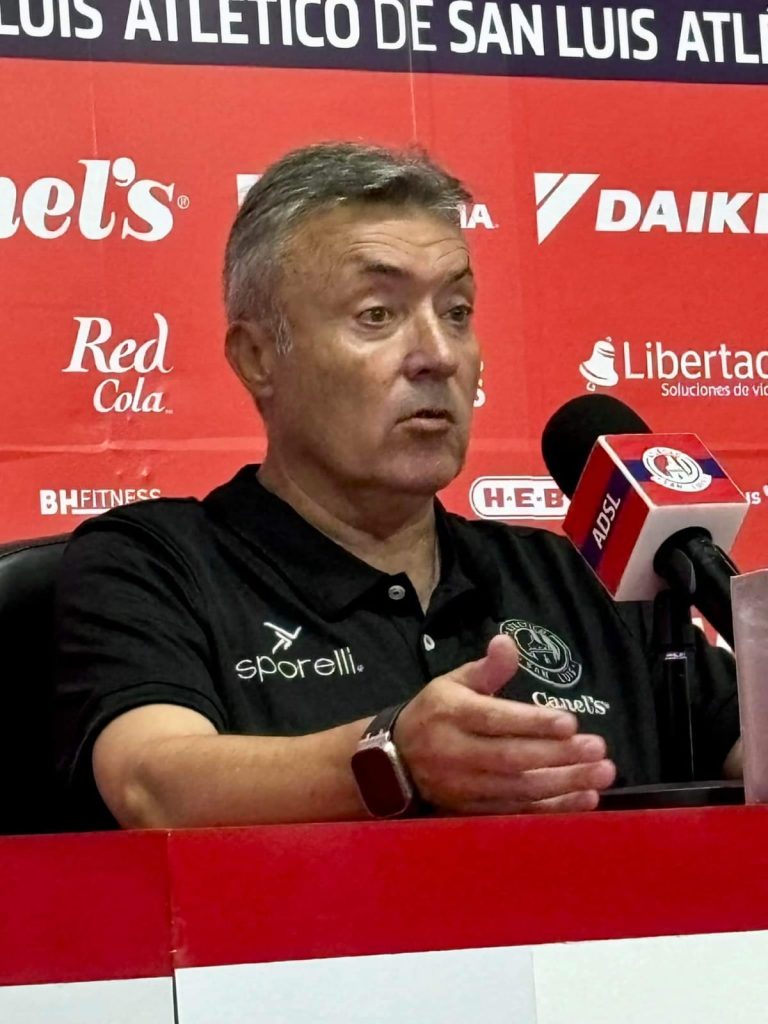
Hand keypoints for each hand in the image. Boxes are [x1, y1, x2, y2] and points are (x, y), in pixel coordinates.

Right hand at [395, 635, 615, 814]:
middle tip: (597, 749)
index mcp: (452, 714)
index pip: (495, 719)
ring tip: (601, 774)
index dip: (533, 723)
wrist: (396, 760)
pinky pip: (516, 813)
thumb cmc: (436, 713)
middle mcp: (457, 752)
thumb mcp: (454, 682)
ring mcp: (464, 787)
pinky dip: (552, 810)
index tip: (570, 721)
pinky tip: (584, 799)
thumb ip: (487, 668)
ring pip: (518, 789)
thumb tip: (507, 642)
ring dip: (563, 784)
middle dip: (558, 756)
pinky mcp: (472, 811)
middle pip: (511, 758)